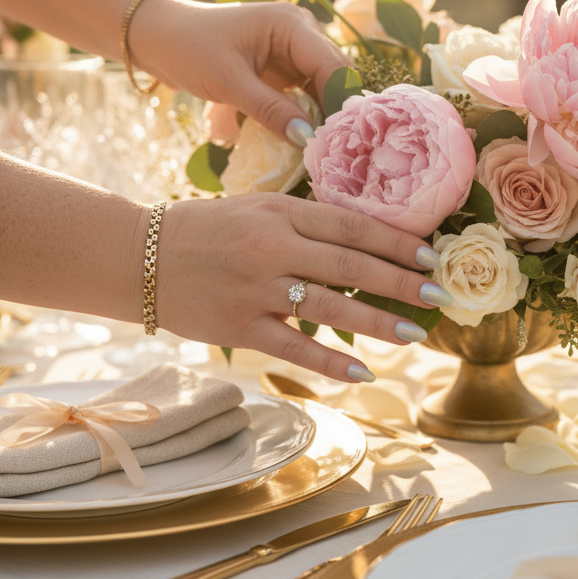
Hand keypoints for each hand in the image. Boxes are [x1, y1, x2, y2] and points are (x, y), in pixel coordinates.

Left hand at [132, 0, 348, 141]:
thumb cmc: (188, 49)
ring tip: (322, 150)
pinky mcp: (284, 65)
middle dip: (336, 112)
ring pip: (324, 86)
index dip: (340, 105)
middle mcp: (302, 32)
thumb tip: (309, 139)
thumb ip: (271, 110)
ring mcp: (294, 49)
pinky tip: (305, 137)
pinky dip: (307, 114)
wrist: (157, 36)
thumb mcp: (229, 82)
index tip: (339, 143)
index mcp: (292, 25)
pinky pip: (307, 91)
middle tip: (333, 151)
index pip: (334, 67)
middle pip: (336, 76)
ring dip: (323, 115)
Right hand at [153, 194, 448, 381]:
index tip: (430, 256)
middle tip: (438, 295)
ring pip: (329, 308)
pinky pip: (294, 348)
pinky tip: (364, 371)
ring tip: (415, 333)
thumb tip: (365, 236)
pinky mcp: (239, 327)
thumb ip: (305, 220)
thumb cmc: (207, 228)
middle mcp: (272, 249)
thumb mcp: (257, 206)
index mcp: (280, 214)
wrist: (139, 257)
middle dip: (400, 282)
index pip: (351, 227)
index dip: (396, 242)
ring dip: (377, 322)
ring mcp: (255, 290)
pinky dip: (331, 362)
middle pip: (350, 266)